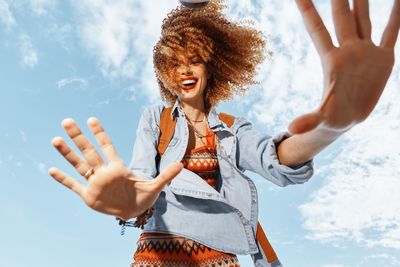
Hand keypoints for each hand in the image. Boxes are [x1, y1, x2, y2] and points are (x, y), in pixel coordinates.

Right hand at [49, 118, 182, 220]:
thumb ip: (166, 176)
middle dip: (79, 137)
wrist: (133, 212)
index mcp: (118, 168)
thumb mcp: (156, 187)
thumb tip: (182, 165)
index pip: (108, 147)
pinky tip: (50, 170)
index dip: (100, 134)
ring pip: (79, 165)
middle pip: (89, 151)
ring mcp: (95, 183)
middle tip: (67, 121)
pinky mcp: (89, 196)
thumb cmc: (143, 197)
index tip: (91, 119)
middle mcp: (104, 172)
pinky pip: (73, 186)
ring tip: (55, 139)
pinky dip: (63, 179)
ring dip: (67, 153)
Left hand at [289, 0, 399, 133]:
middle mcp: (348, 50)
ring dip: (364, 0)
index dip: (308, 11)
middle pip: (342, 17)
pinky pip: (390, 32)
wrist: (347, 119)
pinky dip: (395, 16)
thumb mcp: (321, 119)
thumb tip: (291, 130)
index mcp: (331, 60)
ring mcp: (366, 52)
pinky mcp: (383, 59)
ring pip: (365, 18)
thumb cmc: (330, 118)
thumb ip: (308, 120)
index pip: (317, 29)